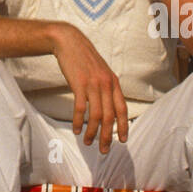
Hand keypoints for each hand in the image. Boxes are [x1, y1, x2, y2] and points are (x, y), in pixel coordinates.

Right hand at [49, 23, 127, 152]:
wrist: (69, 41)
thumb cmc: (83, 58)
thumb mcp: (100, 71)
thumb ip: (106, 86)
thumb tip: (108, 104)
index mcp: (113, 82)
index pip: (122, 108)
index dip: (123, 126)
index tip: (122, 140)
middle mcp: (106, 84)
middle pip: (110, 116)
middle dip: (107, 136)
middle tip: (104, 149)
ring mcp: (93, 84)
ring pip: (96, 115)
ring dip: (92, 132)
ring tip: (88, 142)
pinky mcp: (79, 84)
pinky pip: (81, 108)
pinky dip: (79, 121)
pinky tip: (77, 129)